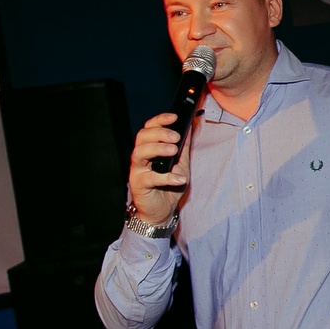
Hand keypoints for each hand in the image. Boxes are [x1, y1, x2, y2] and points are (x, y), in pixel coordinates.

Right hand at [128, 110, 190, 225]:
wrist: (162, 211)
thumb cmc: (169, 186)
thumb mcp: (181, 163)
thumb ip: (184, 146)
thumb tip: (191, 126)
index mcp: (149, 148)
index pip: (149, 128)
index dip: (160, 120)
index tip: (174, 117)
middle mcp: (140, 157)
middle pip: (142, 137)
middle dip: (159, 133)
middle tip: (175, 137)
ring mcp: (137, 171)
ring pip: (140, 153)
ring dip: (158, 149)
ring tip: (173, 151)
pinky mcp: (139, 185)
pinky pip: (150, 178)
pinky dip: (166, 177)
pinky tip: (178, 178)